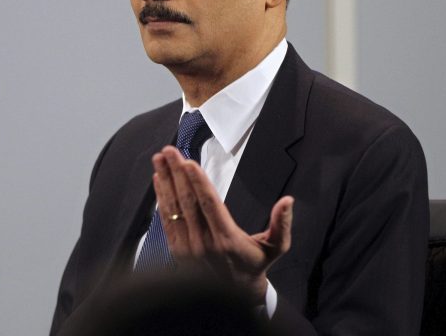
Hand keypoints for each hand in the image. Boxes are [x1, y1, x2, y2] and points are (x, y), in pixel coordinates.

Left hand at [152, 145, 293, 303]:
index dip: (198, 182)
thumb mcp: (276, 247)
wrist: (234, 295)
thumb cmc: (255, 264)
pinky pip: (167, 220)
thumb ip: (281, 224)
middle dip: (177, 173)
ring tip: (160, 158)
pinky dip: (161, 198)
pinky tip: (158, 180)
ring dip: (166, 180)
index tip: (189, 163)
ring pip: (174, 208)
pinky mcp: (176, 249)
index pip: (209, 204)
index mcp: (227, 239)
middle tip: (169, 151)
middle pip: (188, 201)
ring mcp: (187, 246)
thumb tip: (288, 201)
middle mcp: (204, 242)